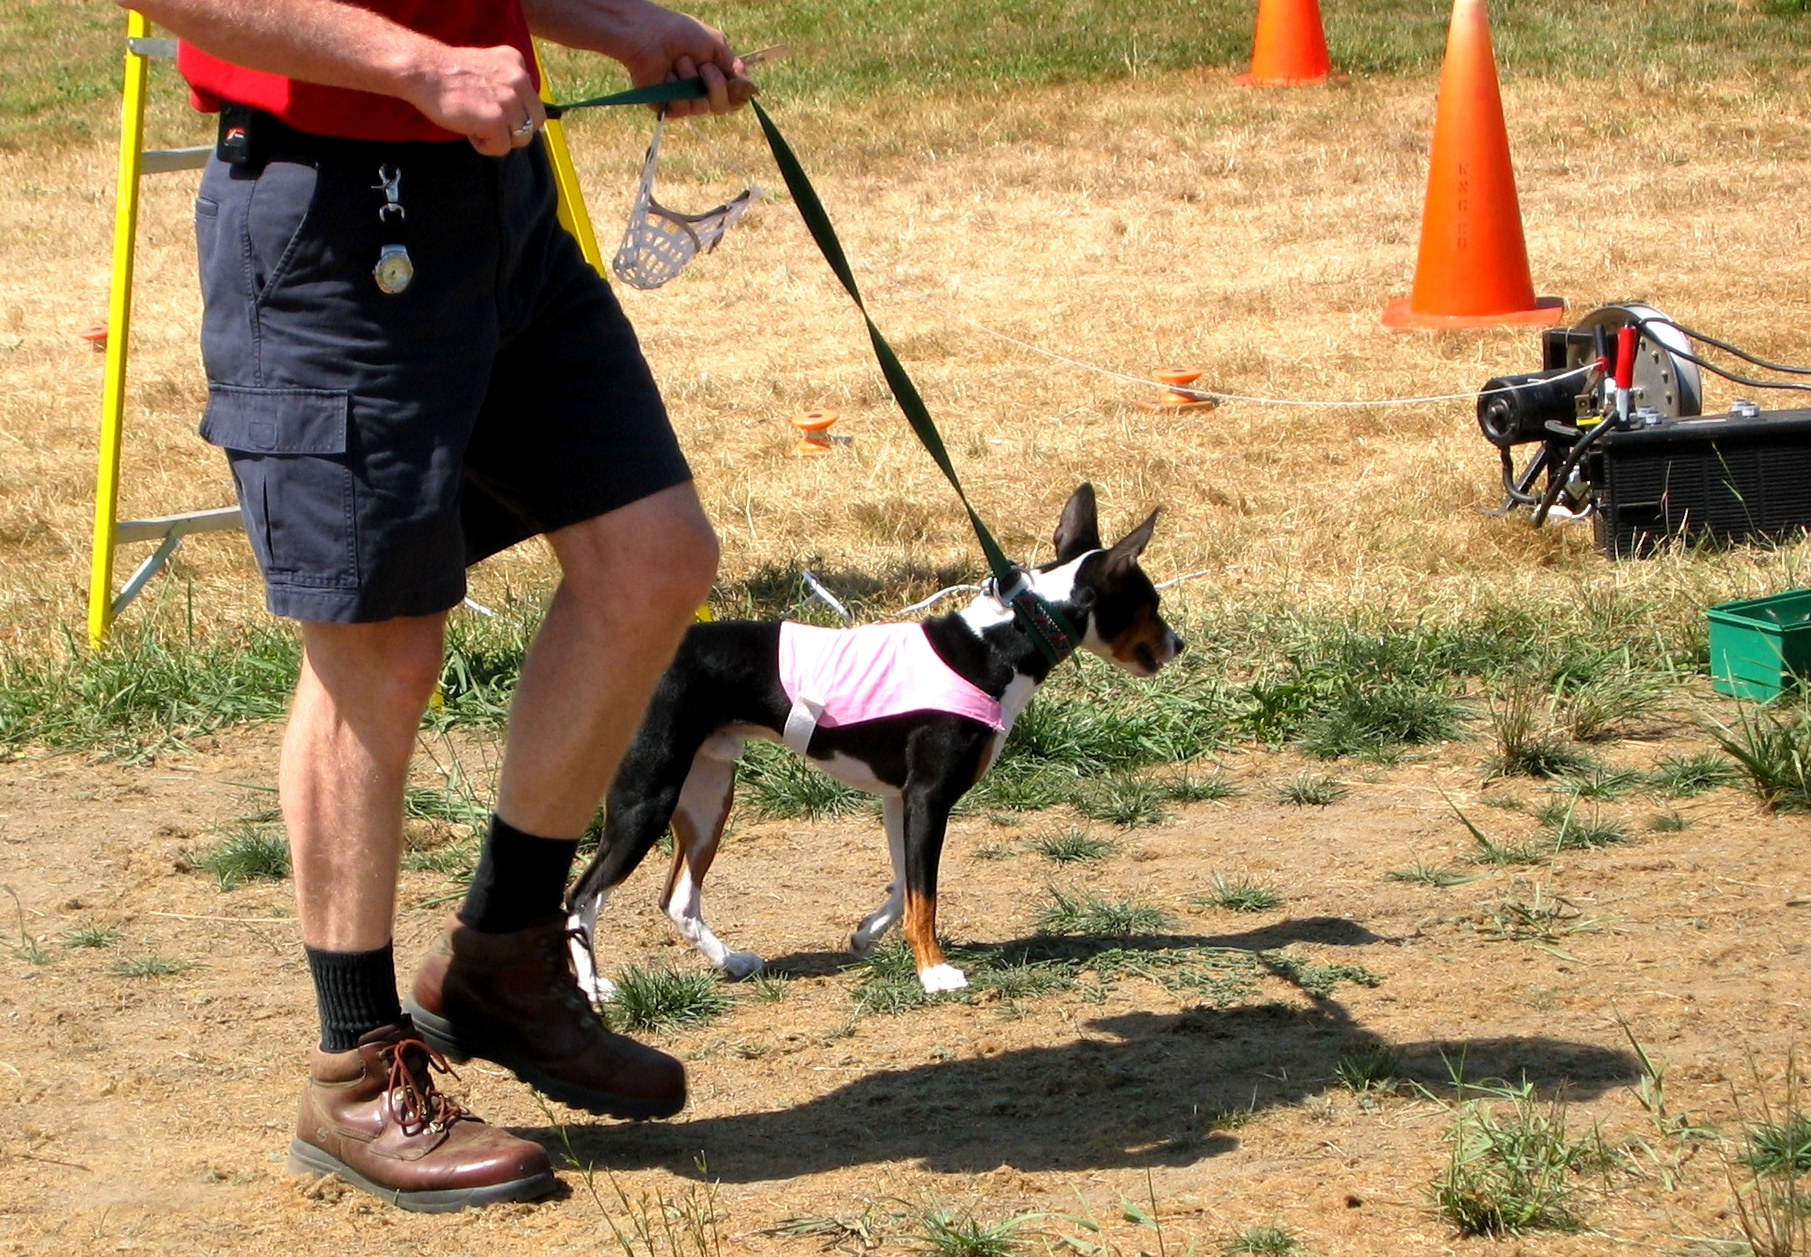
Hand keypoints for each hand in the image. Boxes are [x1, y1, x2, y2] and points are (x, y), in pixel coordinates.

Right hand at [405, 43, 545, 155]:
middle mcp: (519, 79)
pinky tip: (470, 133)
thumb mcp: (487, 68)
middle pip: (535, 121)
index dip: (516, 113)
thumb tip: (517, 116)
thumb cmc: (447, 73)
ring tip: (476, 127)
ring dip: (499, 138)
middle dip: (516, 130)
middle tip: (492, 127)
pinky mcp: (496, 119)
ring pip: (521, 137)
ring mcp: (509, 100)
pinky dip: (486, 147)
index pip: (532, 100)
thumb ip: (506, 84)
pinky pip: (502, 147)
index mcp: (516, 62)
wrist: (424, 71)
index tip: (495, 112)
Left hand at [611, 5, 757, 116]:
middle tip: (703, 66)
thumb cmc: (680, 33)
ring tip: (678, 62)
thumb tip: (751, 88)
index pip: (735, 99)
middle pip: (722, 107)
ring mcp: (684, 100)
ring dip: (690, 80)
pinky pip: (680, 109)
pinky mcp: (665, 106)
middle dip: (715, 85)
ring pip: (700, 108)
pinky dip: (675, 88)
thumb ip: (734, 67)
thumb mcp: (716, 44)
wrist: (649, 34)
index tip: (733, 80)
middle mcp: (701, 91)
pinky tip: (665, 73)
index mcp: (715, 77)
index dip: (737, 93)